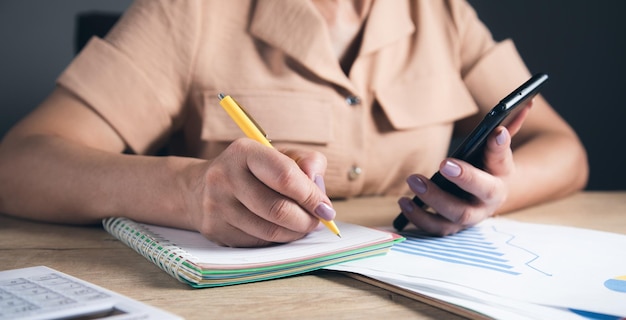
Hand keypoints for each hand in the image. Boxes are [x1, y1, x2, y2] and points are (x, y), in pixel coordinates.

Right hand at [182, 139, 334, 246]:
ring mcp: (217, 206)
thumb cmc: (249, 170)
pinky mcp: (215, 230)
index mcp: (244, 152)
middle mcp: (225, 177)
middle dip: (307, 220)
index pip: (285, 177)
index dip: (311, 196)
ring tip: (303, 225)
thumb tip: (319, 188)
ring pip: (270, 231)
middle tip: (318, 221)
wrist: (198, 188)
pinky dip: (277, 240)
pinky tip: (281, 230)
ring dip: (295, 233)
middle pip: (279, 209)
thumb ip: (307, 162)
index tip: (326, 208)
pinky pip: (257, 242)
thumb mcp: (277, 155)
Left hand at [397, 103, 531, 235]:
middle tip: (443, 163)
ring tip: (414, 180)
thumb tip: (526, 103)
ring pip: (457, 216)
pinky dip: (418, 217)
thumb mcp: (497, 150)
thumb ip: (508, 127)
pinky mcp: (452, 227)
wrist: (484, 201)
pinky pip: (436, 228)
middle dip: (465, 178)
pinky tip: (404, 201)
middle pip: (483, 192)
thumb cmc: (487, 169)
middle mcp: (490, 200)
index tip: (495, 131)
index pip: (503, 160)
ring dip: (434, 200)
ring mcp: (471, 217)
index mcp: (503, 176)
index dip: (500, 147)